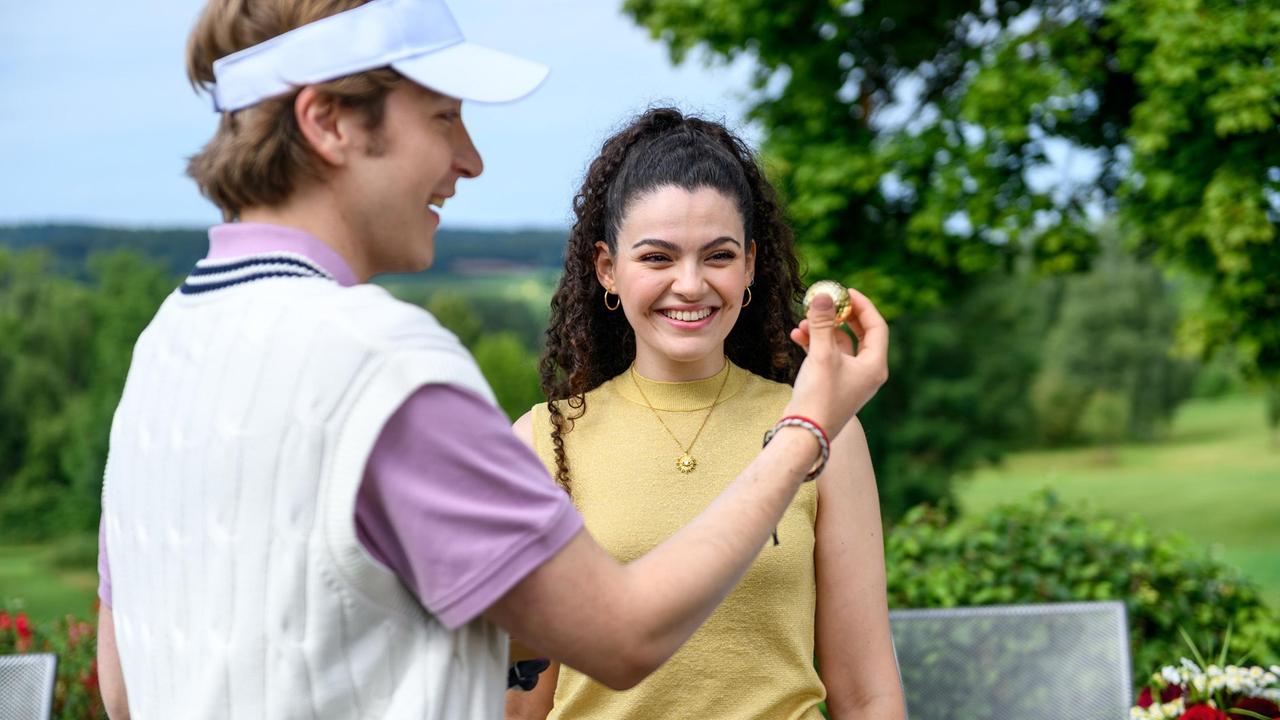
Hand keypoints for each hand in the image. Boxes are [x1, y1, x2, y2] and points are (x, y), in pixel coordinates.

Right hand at [786, 288, 888, 434]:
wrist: (804, 433)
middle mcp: (867, 373)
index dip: (863, 306)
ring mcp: (851, 380)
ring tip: (802, 322)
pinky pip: (829, 357)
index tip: (847, 291)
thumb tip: (823, 295)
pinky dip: (815, 345)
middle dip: (842, 316)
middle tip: (829, 301)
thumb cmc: (819, 396)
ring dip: (822, 331)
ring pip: (840, 345)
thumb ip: (821, 323)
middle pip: (860, 334)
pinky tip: (796, 336)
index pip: (877, 327)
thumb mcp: (821, 355)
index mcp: (875, 366)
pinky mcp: (834, 385)